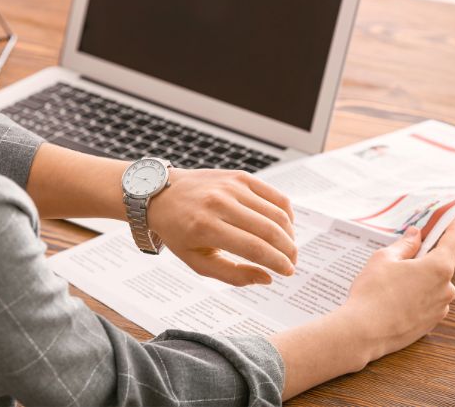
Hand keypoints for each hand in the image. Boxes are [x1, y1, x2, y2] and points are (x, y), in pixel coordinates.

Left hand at [147, 168, 296, 285]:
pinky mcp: (240, 176)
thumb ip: (232, 274)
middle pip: (270, 230)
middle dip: (288, 251)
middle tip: (291, 263)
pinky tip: (283, 227)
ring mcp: (231, 187)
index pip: (255, 248)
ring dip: (289, 234)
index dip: (277, 262)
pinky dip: (286, 213)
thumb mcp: (197, 261)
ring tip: (287, 248)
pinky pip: (274, 195)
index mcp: (206, 228)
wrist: (162, 195)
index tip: (288, 272)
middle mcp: (219, 203)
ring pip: (277, 212)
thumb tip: (267, 278)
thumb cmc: (179, 232)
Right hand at [343, 215, 454, 362]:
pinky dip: (414, 297)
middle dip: (424, 258)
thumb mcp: (383, 259)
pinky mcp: (430, 324)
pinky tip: (393, 299)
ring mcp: (440, 309)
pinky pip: (427, 302)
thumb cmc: (372, 293)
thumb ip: (404, 245)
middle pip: (440, 264)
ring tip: (390, 283)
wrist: (364, 331)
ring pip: (432, 285)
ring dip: (418, 279)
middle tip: (401, 255)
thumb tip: (415, 235)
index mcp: (438, 268)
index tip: (454, 216)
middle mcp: (446, 289)